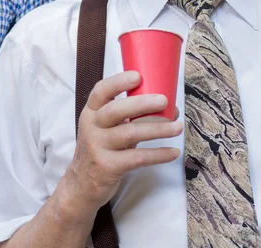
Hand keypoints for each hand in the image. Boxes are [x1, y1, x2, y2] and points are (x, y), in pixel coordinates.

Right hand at [62, 71, 182, 212]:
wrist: (83, 183)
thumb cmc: (102, 147)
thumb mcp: (105, 127)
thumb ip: (128, 115)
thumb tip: (168, 107)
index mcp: (91, 111)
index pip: (100, 91)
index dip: (118, 82)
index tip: (138, 76)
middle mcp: (91, 126)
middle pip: (116, 111)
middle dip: (142, 104)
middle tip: (164, 100)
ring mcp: (98, 147)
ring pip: (130, 133)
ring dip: (157, 129)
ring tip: (177, 127)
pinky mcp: (108, 166)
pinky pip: (137, 158)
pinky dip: (157, 154)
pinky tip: (173, 152)